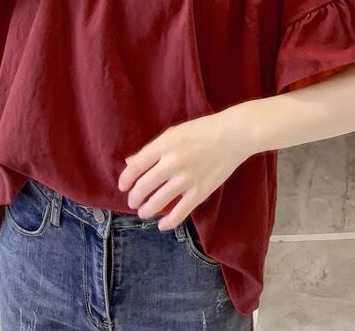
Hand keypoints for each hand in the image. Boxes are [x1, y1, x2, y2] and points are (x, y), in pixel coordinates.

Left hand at [117, 110, 250, 230]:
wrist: (231, 136)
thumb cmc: (200, 130)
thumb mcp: (172, 133)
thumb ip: (152, 149)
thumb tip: (130, 163)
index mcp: (163, 145)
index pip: (136, 167)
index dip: (125, 179)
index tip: (123, 187)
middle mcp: (172, 163)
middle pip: (144, 186)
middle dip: (134, 198)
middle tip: (133, 202)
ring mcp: (186, 179)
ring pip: (158, 201)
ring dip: (147, 210)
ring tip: (144, 212)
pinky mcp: (200, 191)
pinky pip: (180, 212)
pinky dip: (169, 222)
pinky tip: (162, 225)